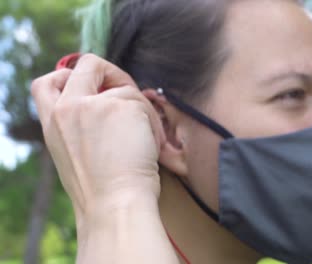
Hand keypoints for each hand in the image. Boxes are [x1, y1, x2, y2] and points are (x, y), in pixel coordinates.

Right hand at [31, 54, 165, 226]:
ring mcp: (91, 104)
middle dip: (114, 74)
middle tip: (128, 96)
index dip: (72, 75)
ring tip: (144, 137)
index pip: (48, 82)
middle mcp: (66, 108)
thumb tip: (103, 101)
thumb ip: (80, 124)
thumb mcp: (75, 155)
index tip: (96, 88)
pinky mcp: (119, 105)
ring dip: (141, 109)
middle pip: (89, 64)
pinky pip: (143, 101)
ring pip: (126, 87)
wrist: (115, 206)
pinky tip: (151, 144)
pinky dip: (152, 122)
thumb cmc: (104, 190)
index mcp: (53, 123)